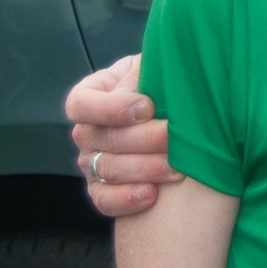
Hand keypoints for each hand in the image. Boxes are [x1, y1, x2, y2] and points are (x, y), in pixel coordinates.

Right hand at [66, 54, 179, 216]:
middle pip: (100, 139)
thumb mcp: (156, 68)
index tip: (146, 107)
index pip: (81, 104)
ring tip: (176, 167)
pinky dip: (126, 199)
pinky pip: (104, 200)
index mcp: (93, 94)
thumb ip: (142, 77)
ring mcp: (92, 161)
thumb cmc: (167, 83)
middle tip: (172, 137)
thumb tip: (139, 96)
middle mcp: (87, 131)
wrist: (184, 111)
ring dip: (144, 168)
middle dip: (142, 139)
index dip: (110, 108)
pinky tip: (151, 194)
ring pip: (107, 169)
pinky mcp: (103, 189)